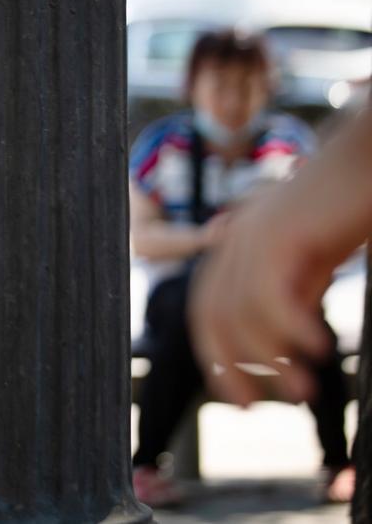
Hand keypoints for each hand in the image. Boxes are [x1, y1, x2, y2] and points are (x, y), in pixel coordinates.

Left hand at [188, 189, 339, 406]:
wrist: (371, 157)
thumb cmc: (350, 204)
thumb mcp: (313, 257)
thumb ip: (292, 288)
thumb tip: (283, 340)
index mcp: (237, 245)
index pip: (208, 311)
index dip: (218, 357)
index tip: (242, 399)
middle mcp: (234, 240)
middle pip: (211, 316)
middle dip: (229, 366)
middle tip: (257, 407)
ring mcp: (252, 235)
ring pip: (242, 313)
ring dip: (271, 359)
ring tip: (303, 391)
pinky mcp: (278, 234)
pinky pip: (268, 296)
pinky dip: (289, 330)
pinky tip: (318, 350)